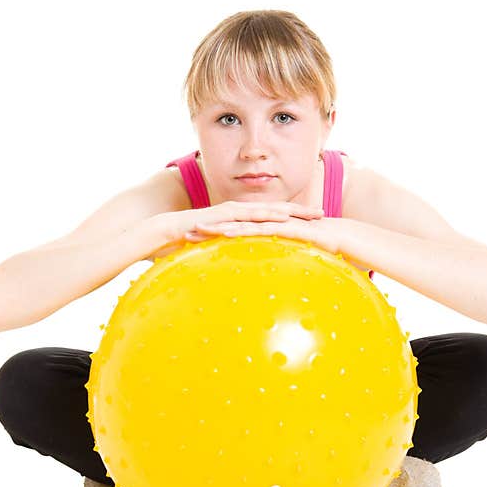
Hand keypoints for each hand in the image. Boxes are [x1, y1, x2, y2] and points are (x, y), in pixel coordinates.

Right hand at [151, 201, 322, 257]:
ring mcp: (230, 212)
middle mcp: (238, 213)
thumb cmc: (188, 245)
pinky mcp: (221, 216)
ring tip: (310, 214)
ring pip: (265, 210)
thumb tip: (243, 276)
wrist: (162, 232)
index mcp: (241, 220)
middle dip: (300, 210)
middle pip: (275, 210)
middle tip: (324, 213)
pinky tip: (281, 219)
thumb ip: (232, 259)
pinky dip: (265, 216)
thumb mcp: (217, 253)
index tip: (317, 223)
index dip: (295, 220)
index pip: (273, 219)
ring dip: (288, 210)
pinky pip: (246, 216)